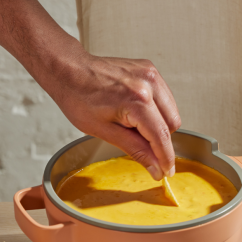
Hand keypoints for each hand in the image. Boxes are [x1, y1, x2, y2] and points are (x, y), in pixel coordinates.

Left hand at [47, 53, 181, 179]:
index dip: (166, 158)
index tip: (167, 171)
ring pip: (172, 111)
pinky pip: (165, 98)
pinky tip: (137, 110)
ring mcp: (151, 74)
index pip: (162, 136)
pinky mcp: (150, 69)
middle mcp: (149, 84)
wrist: (68, 70)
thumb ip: (137, 150)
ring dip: (160, 124)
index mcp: (137, 101)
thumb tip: (157, 169)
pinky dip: (157, 109)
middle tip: (137, 140)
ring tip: (133, 122)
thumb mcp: (105, 131)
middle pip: (172, 125)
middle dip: (160, 139)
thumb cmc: (79, 98)